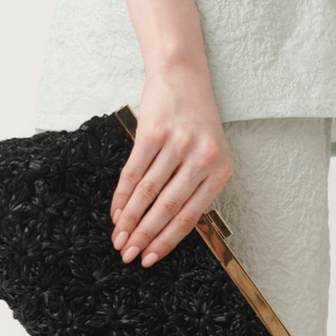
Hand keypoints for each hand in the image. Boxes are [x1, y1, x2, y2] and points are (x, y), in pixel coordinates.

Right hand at [110, 55, 232, 266]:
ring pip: (148, 193)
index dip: (167, 241)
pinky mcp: (153, 132)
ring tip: (118, 238)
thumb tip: (165, 228)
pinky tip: (115, 212)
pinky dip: (122, 196)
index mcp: (220, 171)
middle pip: (167, 208)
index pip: (191, 216)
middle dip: (144, 236)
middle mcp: (202, 159)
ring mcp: (178, 144)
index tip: (150, 258)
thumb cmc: (196, 122)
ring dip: (129, 221)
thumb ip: (195, 187)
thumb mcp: (209, 154)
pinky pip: (133, 172)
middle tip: (127, 255)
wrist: (183, 77)